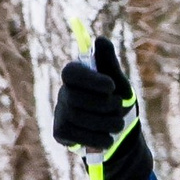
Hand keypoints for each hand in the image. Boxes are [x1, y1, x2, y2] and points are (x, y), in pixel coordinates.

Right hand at [53, 36, 151, 179]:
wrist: (118, 130)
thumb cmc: (116, 99)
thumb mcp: (118, 81)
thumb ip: (110, 63)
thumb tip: (100, 40)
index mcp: (75, 75)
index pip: (71, 73)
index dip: (91, 80)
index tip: (112, 86)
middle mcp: (63, 92)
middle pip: (76, 98)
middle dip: (104, 105)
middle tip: (118, 107)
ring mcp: (60, 113)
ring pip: (79, 119)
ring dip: (105, 123)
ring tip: (118, 124)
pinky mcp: (60, 132)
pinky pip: (77, 136)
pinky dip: (98, 139)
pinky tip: (107, 138)